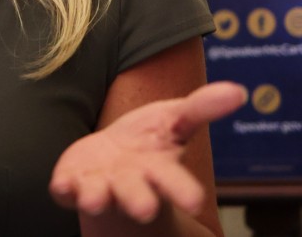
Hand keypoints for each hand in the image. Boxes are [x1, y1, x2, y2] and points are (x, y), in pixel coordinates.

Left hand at [49, 81, 245, 222]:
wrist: (110, 159)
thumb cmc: (148, 141)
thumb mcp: (175, 119)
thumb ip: (202, 108)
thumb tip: (239, 91)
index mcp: (158, 170)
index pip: (174, 182)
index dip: (184, 191)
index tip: (195, 201)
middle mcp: (129, 184)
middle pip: (135, 195)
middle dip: (138, 201)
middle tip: (142, 210)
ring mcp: (99, 186)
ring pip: (98, 196)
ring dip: (96, 197)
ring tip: (94, 200)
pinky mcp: (72, 184)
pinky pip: (66, 190)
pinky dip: (65, 189)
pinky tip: (62, 185)